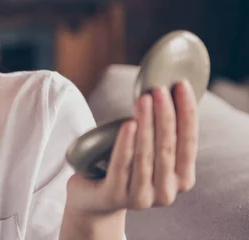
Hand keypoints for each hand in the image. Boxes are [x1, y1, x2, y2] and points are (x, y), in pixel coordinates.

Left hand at [65, 80, 198, 216]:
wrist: (93, 196)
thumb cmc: (125, 164)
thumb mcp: (149, 150)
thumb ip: (162, 132)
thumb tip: (168, 88)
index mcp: (182, 179)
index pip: (190, 142)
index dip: (187, 113)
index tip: (181, 85)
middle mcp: (166, 192)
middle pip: (168, 148)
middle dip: (165, 115)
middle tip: (158, 89)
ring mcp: (141, 198)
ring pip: (146, 156)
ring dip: (146, 125)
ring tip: (143, 99)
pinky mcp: (115, 197)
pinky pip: (121, 166)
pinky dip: (126, 144)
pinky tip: (128, 124)